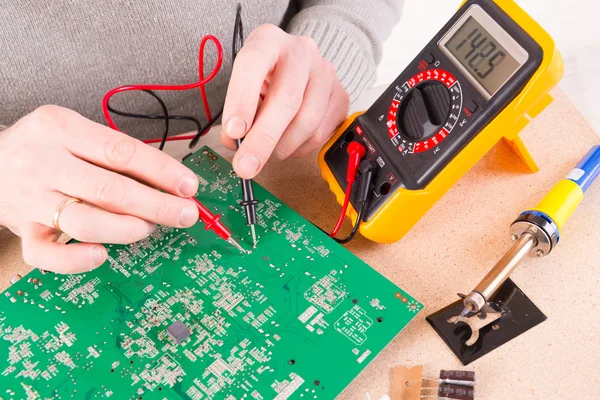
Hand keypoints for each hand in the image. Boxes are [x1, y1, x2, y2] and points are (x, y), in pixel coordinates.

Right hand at [0, 106, 199, 272]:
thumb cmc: (45, 147)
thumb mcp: (75, 131)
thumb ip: (114, 152)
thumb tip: (169, 181)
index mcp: (62, 129)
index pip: (121, 151)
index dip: (160, 171)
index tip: (189, 186)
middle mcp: (44, 163)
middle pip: (108, 189)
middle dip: (156, 205)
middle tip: (185, 215)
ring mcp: (32, 200)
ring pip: (84, 221)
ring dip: (127, 229)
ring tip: (149, 228)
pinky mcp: (24, 230)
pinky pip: (47, 255)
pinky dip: (76, 260)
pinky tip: (102, 256)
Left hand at [221, 24, 349, 178]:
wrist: (298, 66)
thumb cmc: (265, 77)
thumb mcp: (243, 84)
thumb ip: (236, 111)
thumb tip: (236, 143)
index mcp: (269, 41)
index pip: (254, 65)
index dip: (242, 101)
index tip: (234, 132)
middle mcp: (301, 52)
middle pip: (286, 99)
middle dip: (263, 139)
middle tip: (246, 166)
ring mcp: (325, 73)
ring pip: (307, 122)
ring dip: (282, 147)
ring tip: (267, 152)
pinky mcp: (341, 96)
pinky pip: (322, 133)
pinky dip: (299, 148)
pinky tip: (288, 144)